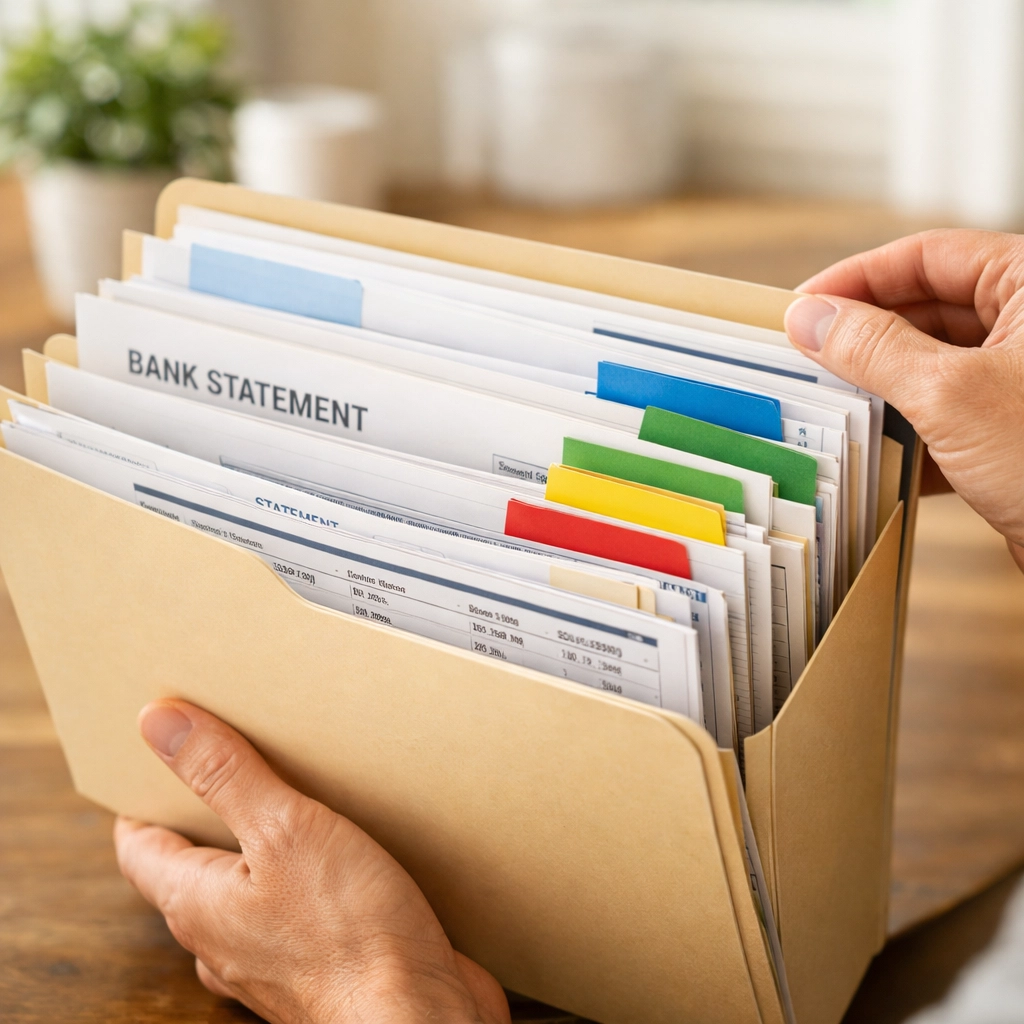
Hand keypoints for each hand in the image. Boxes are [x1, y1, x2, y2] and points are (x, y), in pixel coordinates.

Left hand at [114, 700, 509, 1023]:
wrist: (417, 1018)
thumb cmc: (348, 936)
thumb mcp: (284, 830)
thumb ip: (225, 776)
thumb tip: (158, 722)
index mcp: (198, 904)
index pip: (141, 848)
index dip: (141, 800)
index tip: (150, 758)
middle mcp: (224, 938)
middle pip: (191, 870)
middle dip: (201, 817)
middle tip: (221, 761)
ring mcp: (272, 958)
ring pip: (245, 891)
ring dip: (256, 847)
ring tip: (284, 797)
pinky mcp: (321, 964)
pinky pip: (294, 909)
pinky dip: (302, 874)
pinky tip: (338, 852)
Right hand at [785, 228, 1023, 570]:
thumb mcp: (950, 393)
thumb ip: (873, 348)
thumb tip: (809, 317)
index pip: (928, 256)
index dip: (857, 277)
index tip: (803, 306)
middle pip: (925, 310)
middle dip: (863, 336)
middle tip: (803, 356)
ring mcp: (1021, 382)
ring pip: (931, 365)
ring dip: (879, 387)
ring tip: (826, 402)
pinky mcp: (1014, 433)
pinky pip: (946, 415)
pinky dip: (907, 433)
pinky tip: (873, 452)